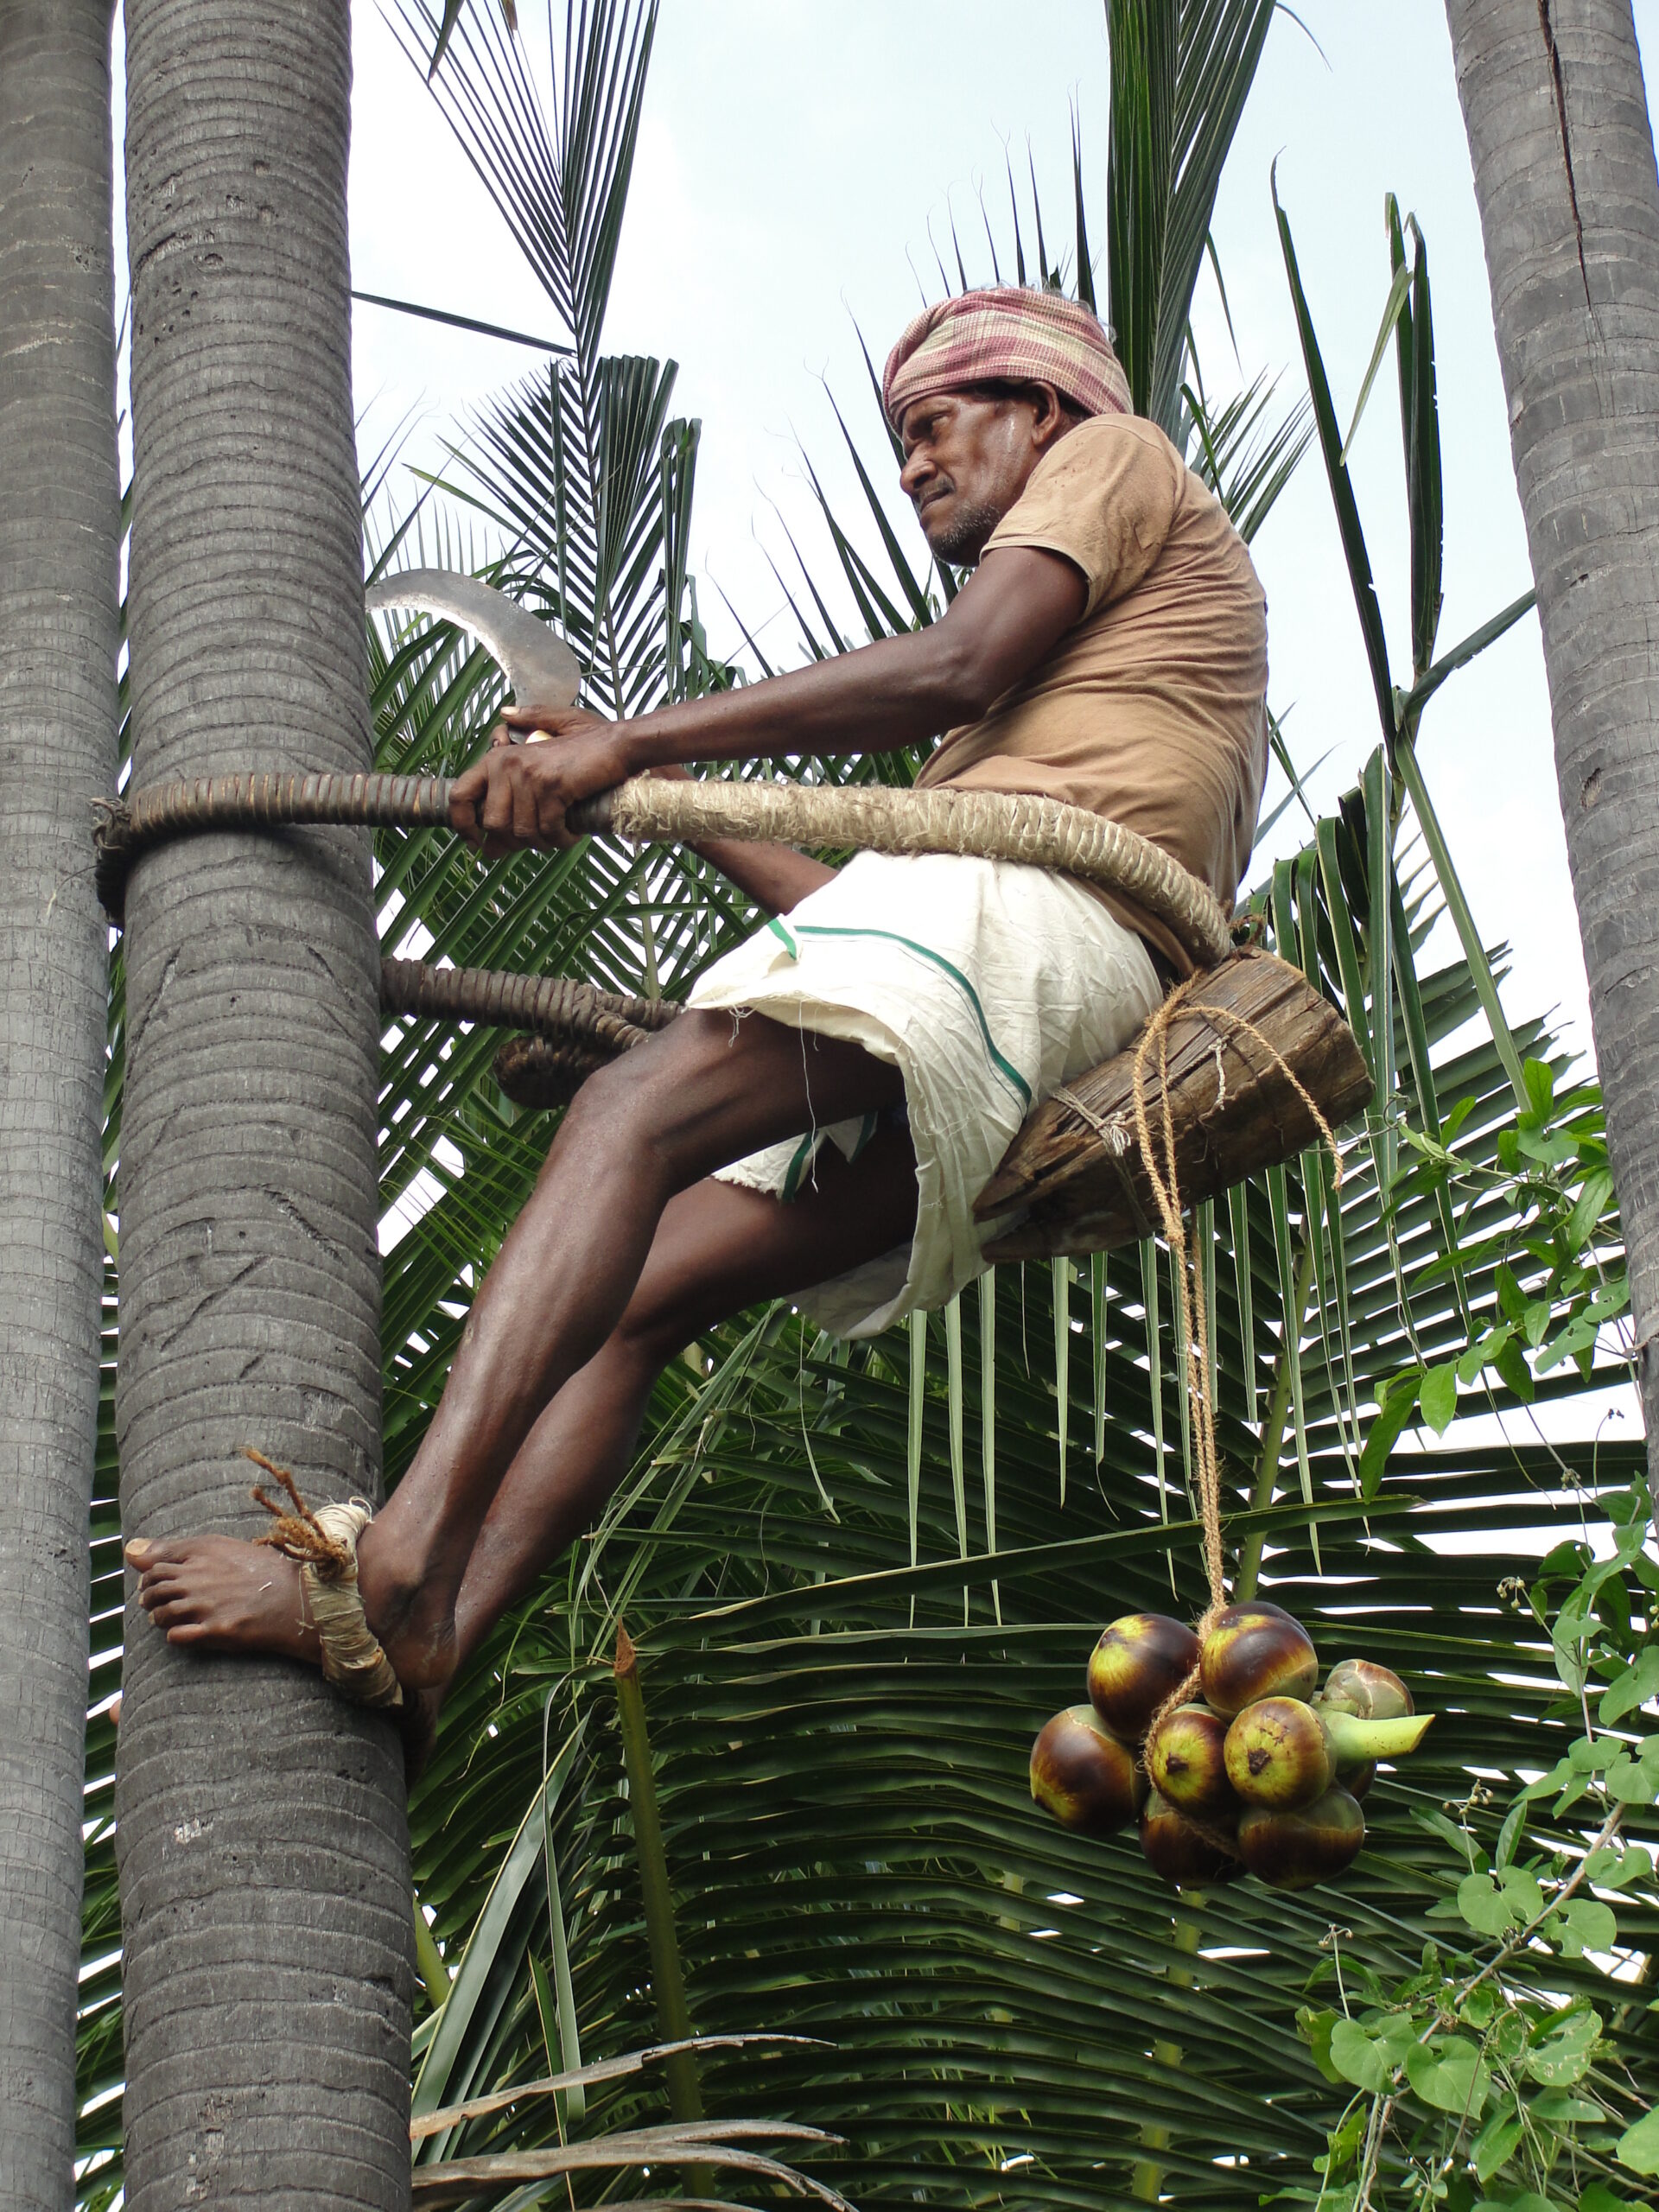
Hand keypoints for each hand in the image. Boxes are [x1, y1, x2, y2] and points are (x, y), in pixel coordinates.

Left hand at [450, 706, 633, 855]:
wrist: (616, 747)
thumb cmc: (581, 755)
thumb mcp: (542, 756)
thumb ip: (512, 773)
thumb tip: (492, 795)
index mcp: (497, 759)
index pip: (459, 795)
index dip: (463, 826)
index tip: (477, 844)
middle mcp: (507, 764)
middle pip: (493, 824)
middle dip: (515, 842)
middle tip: (537, 841)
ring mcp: (529, 775)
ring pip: (522, 831)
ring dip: (543, 842)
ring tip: (559, 835)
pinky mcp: (552, 786)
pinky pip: (548, 829)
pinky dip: (561, 839)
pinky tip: (571, 834)